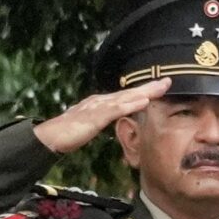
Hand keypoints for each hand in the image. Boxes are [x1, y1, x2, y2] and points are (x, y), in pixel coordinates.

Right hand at [34, 82, 162, 153]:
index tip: (161, 87)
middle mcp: (101, 101)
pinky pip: (115, 110)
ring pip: (125, 98)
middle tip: (168, 81)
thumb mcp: (91, 123)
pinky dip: (130, 105)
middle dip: (149, 87)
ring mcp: (98, 107)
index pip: (127, 96)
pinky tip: (143, 102)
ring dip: (144, 92)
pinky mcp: (94, 117)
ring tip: (161, 87)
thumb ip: (103, 118)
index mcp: (102, 103)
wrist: (50, 137)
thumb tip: (114, 116)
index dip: (145, 91)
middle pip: (129, 93)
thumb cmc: (68, 132)